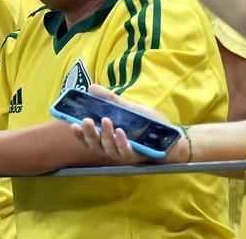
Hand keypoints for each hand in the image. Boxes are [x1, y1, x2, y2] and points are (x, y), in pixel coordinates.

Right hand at [69, 85, 185, 164]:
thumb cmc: (150, 125)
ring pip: (109, 149)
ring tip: (106, 121)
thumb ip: (111, 100)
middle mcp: (114, 149)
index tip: (72, 124)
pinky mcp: (137, 157)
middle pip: (95, 145)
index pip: (89, 139)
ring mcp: (125, 154)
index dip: (80, 134)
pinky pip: (126, 152)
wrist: (173, 137)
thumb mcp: (130, 109)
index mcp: (110, 138)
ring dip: (106, 135)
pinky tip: (120, 131)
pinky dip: (121, 142)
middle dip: (89, 134)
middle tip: (86, 121)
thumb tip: (91, 87)